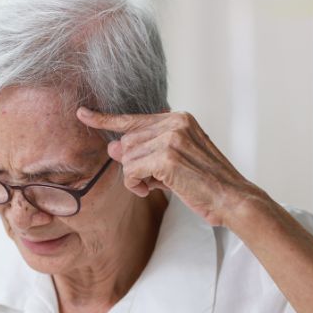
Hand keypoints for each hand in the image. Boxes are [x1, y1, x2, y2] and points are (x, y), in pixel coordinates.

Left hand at [76, 107, 259, 226]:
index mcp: (178, 119)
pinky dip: (136, 185)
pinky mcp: (167, 157)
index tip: (82, 113)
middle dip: (132, 165)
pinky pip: (131, 171)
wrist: (231, 198)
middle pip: (126, 143)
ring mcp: (171, 138)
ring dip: (135, 178)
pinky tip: (151, 190)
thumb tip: (112, 146)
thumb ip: (144, 152)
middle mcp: (174, 122)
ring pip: (127, 158)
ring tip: (157, 185)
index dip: (104, 119)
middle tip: (153, 179)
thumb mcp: (171, 163)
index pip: (133, 118)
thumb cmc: (202, 183)